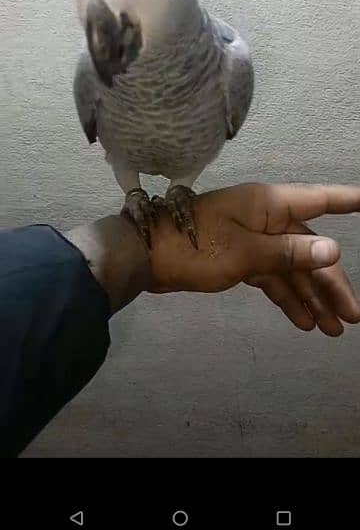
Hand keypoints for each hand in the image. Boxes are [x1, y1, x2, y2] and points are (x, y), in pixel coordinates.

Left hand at [149, 183, 359, 336]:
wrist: (145, 256)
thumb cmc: (196, 247)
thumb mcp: (246, 253)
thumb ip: (290, 253)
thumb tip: (333, 249)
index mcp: (269, 205)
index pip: (318, 199)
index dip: (345, 200)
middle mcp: (266, 218)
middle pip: (309, 247)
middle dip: (330, 282)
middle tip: (351, 317)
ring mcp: (252, 238)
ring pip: (291, 267)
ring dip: (310, 296)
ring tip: (331, 329)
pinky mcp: (239, 258)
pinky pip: (272, 277)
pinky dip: (285, 297)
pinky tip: (302, 321)